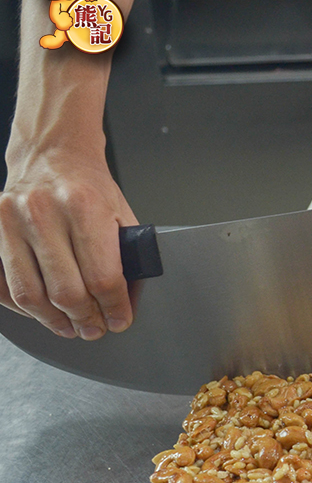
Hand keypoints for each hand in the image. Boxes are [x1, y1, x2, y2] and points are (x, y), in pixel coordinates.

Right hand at [0, 150, 137, 339]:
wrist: (53, 154)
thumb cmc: (90, 186)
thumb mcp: (121, 214)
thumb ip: (126, 255)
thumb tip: (127, 300)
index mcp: (84, 206)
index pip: (102, 276)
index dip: (114, 307)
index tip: (119, 320)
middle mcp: (43, 212)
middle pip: (66, 291)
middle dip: (85, 319)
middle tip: (95, 329)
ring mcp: (11, 220)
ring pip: (30, 294)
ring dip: (52, 320)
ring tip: (70, 326)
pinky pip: (2, 284)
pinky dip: (21, 306)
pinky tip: (40, 311)